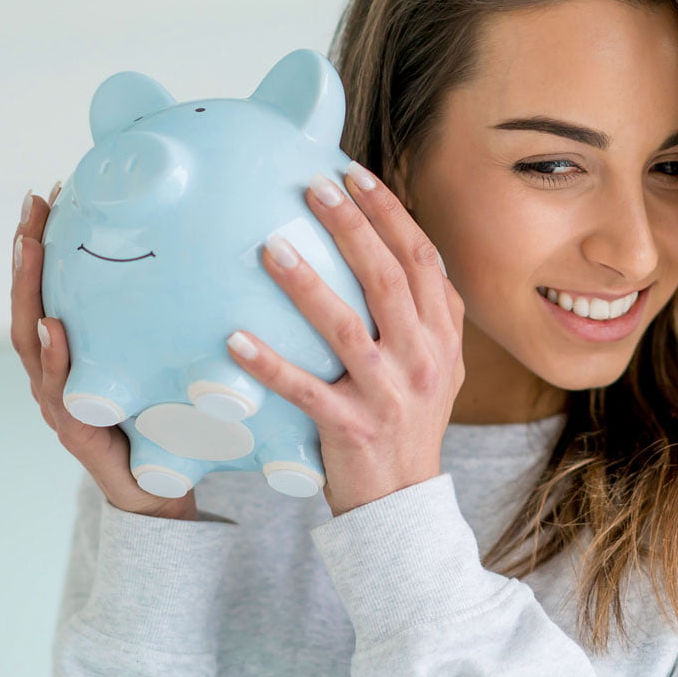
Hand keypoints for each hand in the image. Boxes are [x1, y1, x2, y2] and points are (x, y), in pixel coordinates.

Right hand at [10, 183, 198, 520]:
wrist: (163, 491)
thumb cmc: (166, 423)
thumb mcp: (167, 368)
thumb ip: (170, 328)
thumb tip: (213, 264)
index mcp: (77, 355)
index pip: (53, 290)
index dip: (45, 246)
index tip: (50, 194)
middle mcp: (60, 373)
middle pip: (31, 304)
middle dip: (28, 255)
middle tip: (34, 205)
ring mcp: (62, 402)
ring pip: (32, 341)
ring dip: (30, 292)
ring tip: (31, 248)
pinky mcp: (77, 432)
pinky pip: (60, 391)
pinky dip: (53, 359)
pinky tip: (54, 328)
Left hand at [225, 161, 464, 516]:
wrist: (404, 502)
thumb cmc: (411, 422)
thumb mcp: (438, 365)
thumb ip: (425, 314)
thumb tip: (388, 245)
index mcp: (444, 338)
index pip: (422, 260)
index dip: (390, 214)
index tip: (354, 175)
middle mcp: (424, 360)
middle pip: (388, 279)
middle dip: (352, 227)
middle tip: (314, 187)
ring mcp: (391, 396)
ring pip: (347, 328)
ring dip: (307, 286)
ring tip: (270, 248)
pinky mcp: (352, 429)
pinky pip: (306, 391)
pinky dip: (270, 366)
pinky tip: (234, 339)